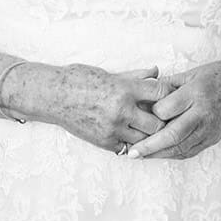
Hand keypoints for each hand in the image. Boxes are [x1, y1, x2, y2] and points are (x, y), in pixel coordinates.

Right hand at [40, 64, 166, 153]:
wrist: (53, 96)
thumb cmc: (79, 80)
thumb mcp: (109, 74)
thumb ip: (136, 76)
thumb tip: (156, 72)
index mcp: (124, 89)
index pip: (161, 93)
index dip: (168, 95)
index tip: (168, 96)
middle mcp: (122, 110)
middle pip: (158, 123)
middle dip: (162, 120)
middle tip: (162, 117)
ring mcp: (113, 129)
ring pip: (145, 139)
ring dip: (147, 134)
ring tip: (146, 128)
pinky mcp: (105, 142)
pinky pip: (128, 148)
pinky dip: (131, 143)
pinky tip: (130, 135)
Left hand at [129, 60, 220, 159]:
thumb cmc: (218, 76)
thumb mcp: (193, 73)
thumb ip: (169, 83)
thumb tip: (145, 90)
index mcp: (196, 93)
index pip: (167, 109)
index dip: (151, 112)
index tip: (139, 111)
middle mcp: (203, 114)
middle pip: (173, 135)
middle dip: (150, 146)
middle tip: (131, 152)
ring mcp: (208, 130)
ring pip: (180, 148)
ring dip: (158, 154)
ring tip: (138, 155)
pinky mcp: (211, 139)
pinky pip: (189, 151)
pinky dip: (171, 155)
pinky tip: (157, 154)